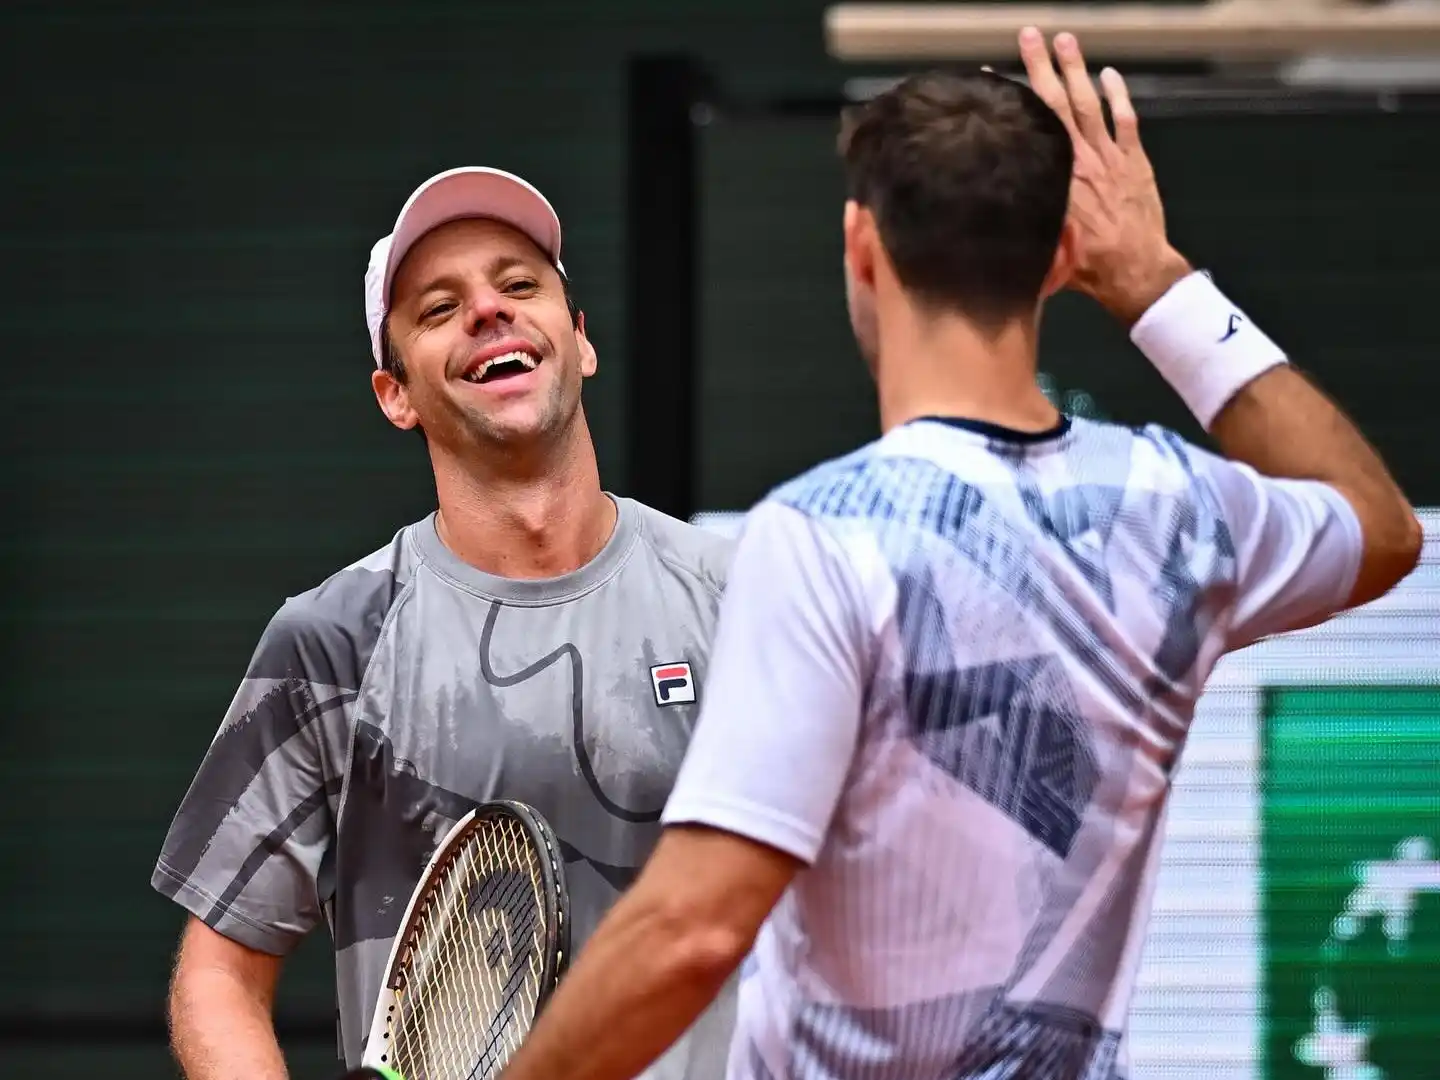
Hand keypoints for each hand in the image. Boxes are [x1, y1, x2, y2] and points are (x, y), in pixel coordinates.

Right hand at [1017, 26, 1192, 326]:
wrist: (1135, 272)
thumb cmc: (1087, 268)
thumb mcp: (1044, 247)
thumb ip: (1025, 219)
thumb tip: (997, 203)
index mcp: (1054, 180)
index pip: (1028, 128)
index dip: (1010, 99)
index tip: (990, 77)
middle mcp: (1079, 161)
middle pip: (1056, 104)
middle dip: (1040, 67)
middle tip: (1030, 36)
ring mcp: (1109, 158)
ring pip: (1089, 104)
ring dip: (1077, 70)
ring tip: (1065, 41)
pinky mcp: (1134, 163)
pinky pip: (1125, 121)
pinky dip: (1118, 96)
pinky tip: (1110, 75)